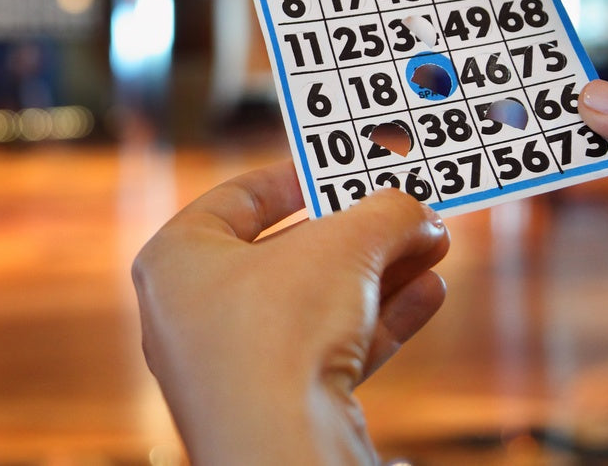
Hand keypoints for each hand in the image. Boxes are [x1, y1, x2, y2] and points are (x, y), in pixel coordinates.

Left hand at [131, 161, 449, 463]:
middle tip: (405, 212)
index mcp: (175, 259)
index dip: (296, 178)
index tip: (342, 170)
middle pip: (285, 254)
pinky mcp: (270, 406)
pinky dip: (376, 321)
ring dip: (378, 274)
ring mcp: (229, 366)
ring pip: (313, 304)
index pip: (237, 199)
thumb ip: (383, 214)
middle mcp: (190, 312)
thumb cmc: (280, 331)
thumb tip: (414, 210)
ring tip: (432, 246)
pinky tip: (429, 294)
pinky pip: (325, 350)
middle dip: (357, 232)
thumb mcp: (344, 245)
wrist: (281, 448)